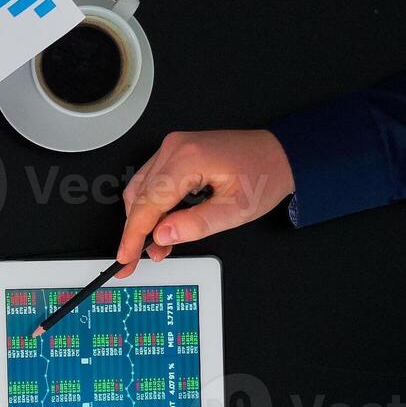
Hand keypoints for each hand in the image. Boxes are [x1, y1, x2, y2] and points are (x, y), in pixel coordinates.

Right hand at [115, 130, 295, 277]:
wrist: (280, 154)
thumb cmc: (264, 176)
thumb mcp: (236, 210)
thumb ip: (196, 225)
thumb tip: (161, 235)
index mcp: (189, 159)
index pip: (148, 203)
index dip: (133, 235)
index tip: (125, 258)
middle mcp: (175, 148)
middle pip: (138, 196)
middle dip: (136, 231)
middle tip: (137, 259)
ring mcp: (173, 147)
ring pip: (140, 190)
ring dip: (142, 220)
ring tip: (158, 245)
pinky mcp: (175, 152)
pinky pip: (150, 182)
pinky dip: (151, 206)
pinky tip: (162, 225)